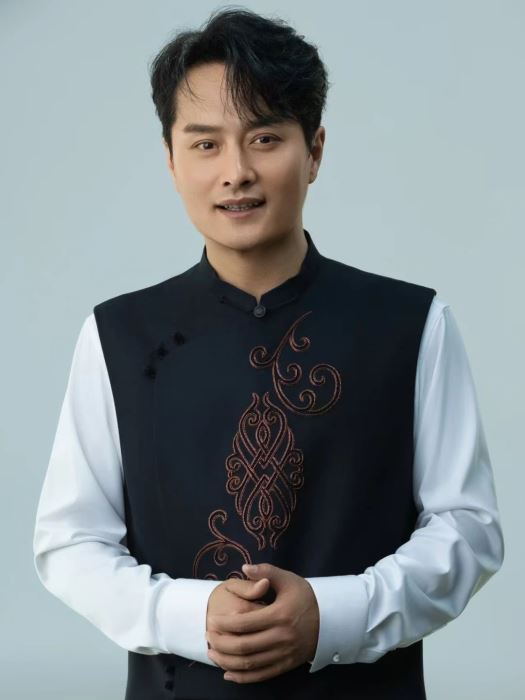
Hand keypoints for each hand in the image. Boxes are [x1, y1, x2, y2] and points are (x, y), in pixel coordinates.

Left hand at [206, 563, 319, 683]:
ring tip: (212, 653)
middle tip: (208, 636)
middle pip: (244, 646)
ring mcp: (285, 654)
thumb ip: (266, 572)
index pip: (245, 623)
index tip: (212, 620)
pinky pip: (261, 675)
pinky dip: (243, 677)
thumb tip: (244, 567)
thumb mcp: (288, 579)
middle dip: (221, 643)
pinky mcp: (287, 665)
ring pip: (250, 663)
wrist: (331, 619)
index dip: (224, 623)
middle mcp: (281, 637)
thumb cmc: (306, 597)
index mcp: (279, 615)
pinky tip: (228, 672)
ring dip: (228, 661)